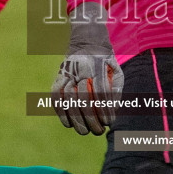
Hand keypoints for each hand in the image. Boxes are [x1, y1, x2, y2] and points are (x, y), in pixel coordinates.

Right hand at [51, 3, 122, 135]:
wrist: (86, 41)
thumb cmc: (106, 61)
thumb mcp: (116, 71)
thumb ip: (116, 90)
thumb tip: (113, 112)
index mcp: (97, 64)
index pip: (100, 90)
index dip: (104, 109)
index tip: (109, 123)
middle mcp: (80, 68)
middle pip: (83, 97)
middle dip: (91, 118)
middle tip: (98, 131)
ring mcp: (67, 71)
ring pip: (68, 98)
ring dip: (76, 119)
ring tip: (84, 132)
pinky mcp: (59, 76)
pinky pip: (56, 95)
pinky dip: (60, 111)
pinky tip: (68, 124)